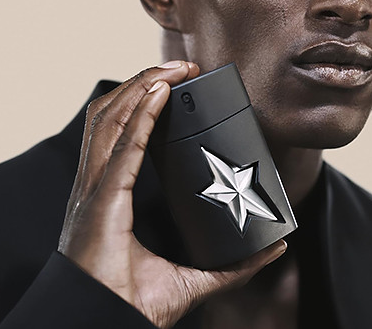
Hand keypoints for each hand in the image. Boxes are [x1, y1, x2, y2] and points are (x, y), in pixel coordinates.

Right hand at [58, 60, 286, 328]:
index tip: (175, 83)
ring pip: (111, 119)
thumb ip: (232, 264)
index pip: (119, 131)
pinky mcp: (101, 199)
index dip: (141, 101)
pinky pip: (121, 144)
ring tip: (174, 69)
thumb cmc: (131, 305)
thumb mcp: (191, 278)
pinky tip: (159, 92)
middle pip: (113, 114)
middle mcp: (95, 183)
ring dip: (141, 86)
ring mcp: (94, 188)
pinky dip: (139, 114)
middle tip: (182, 67)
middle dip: (143, 82)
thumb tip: (276, 248)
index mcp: (108, 193)